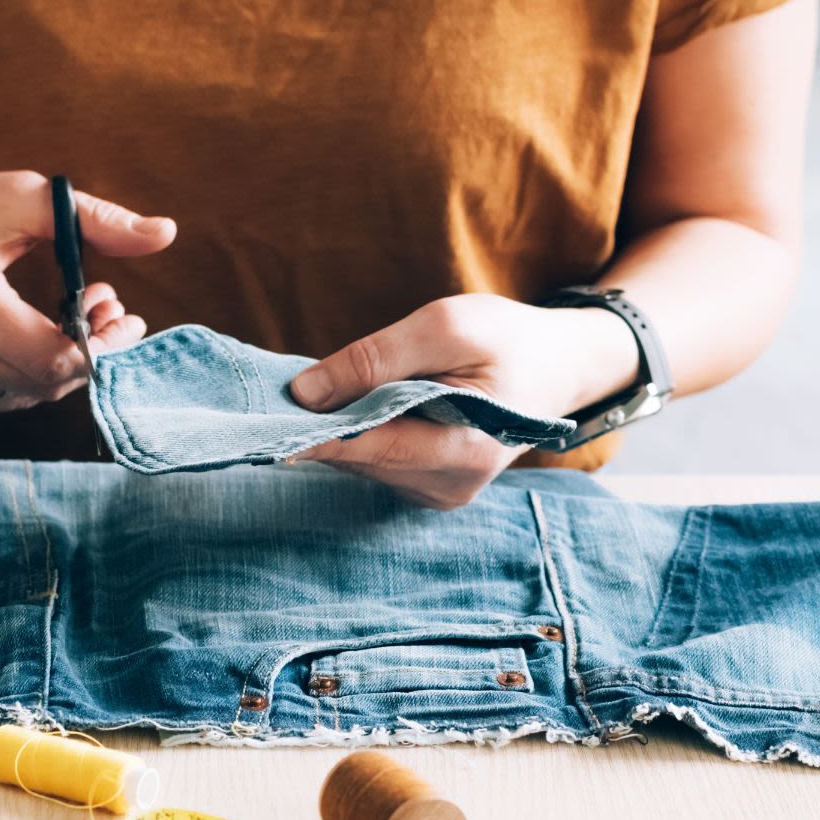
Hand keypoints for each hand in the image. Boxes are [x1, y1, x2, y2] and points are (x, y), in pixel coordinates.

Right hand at [0, 171, 174, 414]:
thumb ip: (94, 217)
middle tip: (108, 308)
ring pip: (31, 394)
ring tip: (73, 313)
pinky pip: (5, 399)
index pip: (52, 357)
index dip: (101, 346)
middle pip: (48, 381)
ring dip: (66, 363)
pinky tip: (34, 335)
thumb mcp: (17, 198)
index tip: (123, 314)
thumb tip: (166, 234)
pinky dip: (32, 374)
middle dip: (93, 350)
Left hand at [290, 294, 638, 508]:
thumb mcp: (446, 325)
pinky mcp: (428, 488)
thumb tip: (304, 393)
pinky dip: (358, 434)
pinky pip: (374, 463)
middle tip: (284, 390)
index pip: (372, 449)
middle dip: (323, 424)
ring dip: (338, 428)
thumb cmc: (508, 338)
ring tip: (327, 391)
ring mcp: (440, 494)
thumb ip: (377, 358)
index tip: (262, 425)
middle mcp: (451, 487)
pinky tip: (360, 408)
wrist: (556, 366)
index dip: (315, 436)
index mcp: (467, 452)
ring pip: (362, 463)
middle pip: (361, 459)